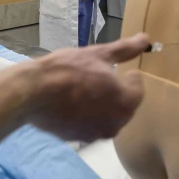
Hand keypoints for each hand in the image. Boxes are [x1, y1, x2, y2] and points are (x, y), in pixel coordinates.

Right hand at [26, 33, 148, 141]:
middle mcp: (116, 123)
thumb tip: (146, 39)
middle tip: (97, 75)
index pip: (138, 88)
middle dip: (115, 90)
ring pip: (108, 115)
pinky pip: (90, 123)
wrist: (32, 93)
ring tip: (83, 87)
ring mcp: (96, 134)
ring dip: (101, 103)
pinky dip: (86, 113)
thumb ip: (126, 49)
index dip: (126, 75)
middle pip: (124, 104)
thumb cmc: (68, 70)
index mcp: (126, 102)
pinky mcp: (79, 139)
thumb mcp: (99, 54)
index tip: (112, 67)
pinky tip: (72, 101)